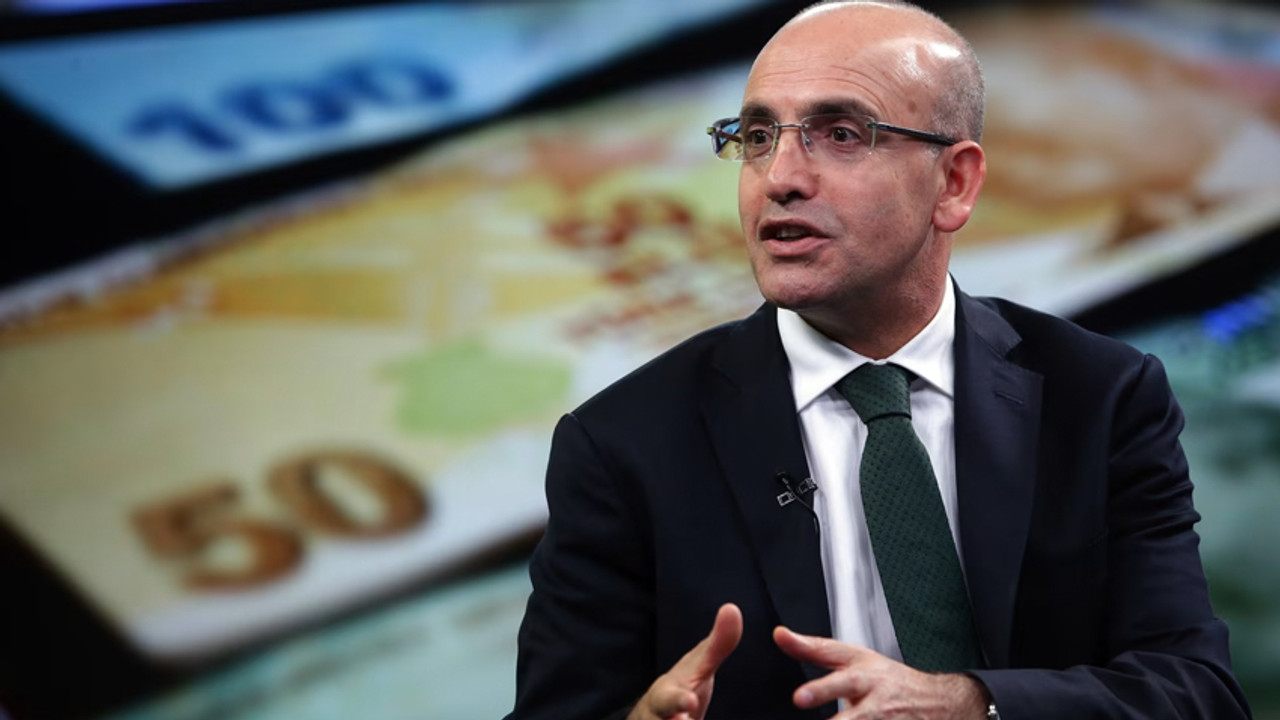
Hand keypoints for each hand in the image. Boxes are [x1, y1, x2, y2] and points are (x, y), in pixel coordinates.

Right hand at [627, 603, 742, 719]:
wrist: (657, 717)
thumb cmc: (681, 686)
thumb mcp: (699, 666)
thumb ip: (718, 644)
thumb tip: (733, 608)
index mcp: (665, 696)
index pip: (667, 698)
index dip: (678, 700)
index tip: (689, 701)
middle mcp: (659, 718)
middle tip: (685, 717)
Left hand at [773, 626, 987, 718]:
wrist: (937, 702)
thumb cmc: (887, 679)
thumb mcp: (852, 657)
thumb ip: (813, 649)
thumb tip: (779, 635)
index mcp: (863, 679)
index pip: (840, 682)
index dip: (819, 691)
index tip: (798, 698)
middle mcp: (876, 707)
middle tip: (820, 718)